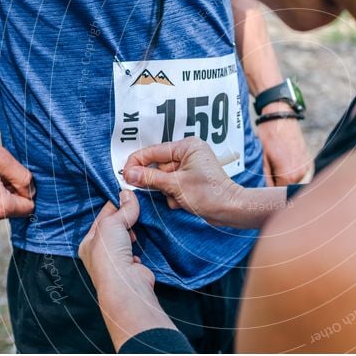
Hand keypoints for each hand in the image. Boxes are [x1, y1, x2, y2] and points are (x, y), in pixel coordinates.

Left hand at [79, 191, 152, 291]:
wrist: (125, 283)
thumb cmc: (109, 254)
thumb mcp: (112, 223)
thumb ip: (123, 209)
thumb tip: (129, 193)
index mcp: (88, 242)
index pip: (101, 218)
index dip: (114, 205)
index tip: (127, 194)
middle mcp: (99, 253)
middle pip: (114, 228)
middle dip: (125, 218)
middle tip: (136, 207)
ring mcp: (115, 262)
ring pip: (125, 239)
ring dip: (133, 231)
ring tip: (141, 221)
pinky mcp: (131, 267)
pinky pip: (136, 250)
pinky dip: (140, 245)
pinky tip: (144, 239)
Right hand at [122, 137, 240, 225]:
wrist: (230, 209)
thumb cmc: (209, 195)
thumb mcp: (175, 185)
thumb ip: (149, 177)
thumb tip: (128, 173)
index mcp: (187, 146)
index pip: (153, 151)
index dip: (137, 163)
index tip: (125, 175)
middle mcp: (188, 152)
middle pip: (157, 165)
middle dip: (159, 182)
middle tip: (166, 191)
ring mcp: (189, 165)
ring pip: (163, 177)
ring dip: (167, 191)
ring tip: (180, 197)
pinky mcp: (190, 178)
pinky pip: (171, 184)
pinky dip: (173, 195)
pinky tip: (184, 201)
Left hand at [257, 102, 310, 185]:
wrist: (280, 116)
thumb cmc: (269, 135)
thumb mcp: (262, 159)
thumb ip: (265, 179)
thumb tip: (265, 192)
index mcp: (289, 175)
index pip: (279, 194)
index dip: (270, 193)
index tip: (263, 190)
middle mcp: (301, 173)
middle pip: (287, 189)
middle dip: (277, 186)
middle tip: (267, 178)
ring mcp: (306, 167)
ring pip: (294, 182)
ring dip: (285, 180)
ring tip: (275, 169)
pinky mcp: (308, 161)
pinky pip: (299, 174)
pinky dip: (292, 173)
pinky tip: (283, 164)